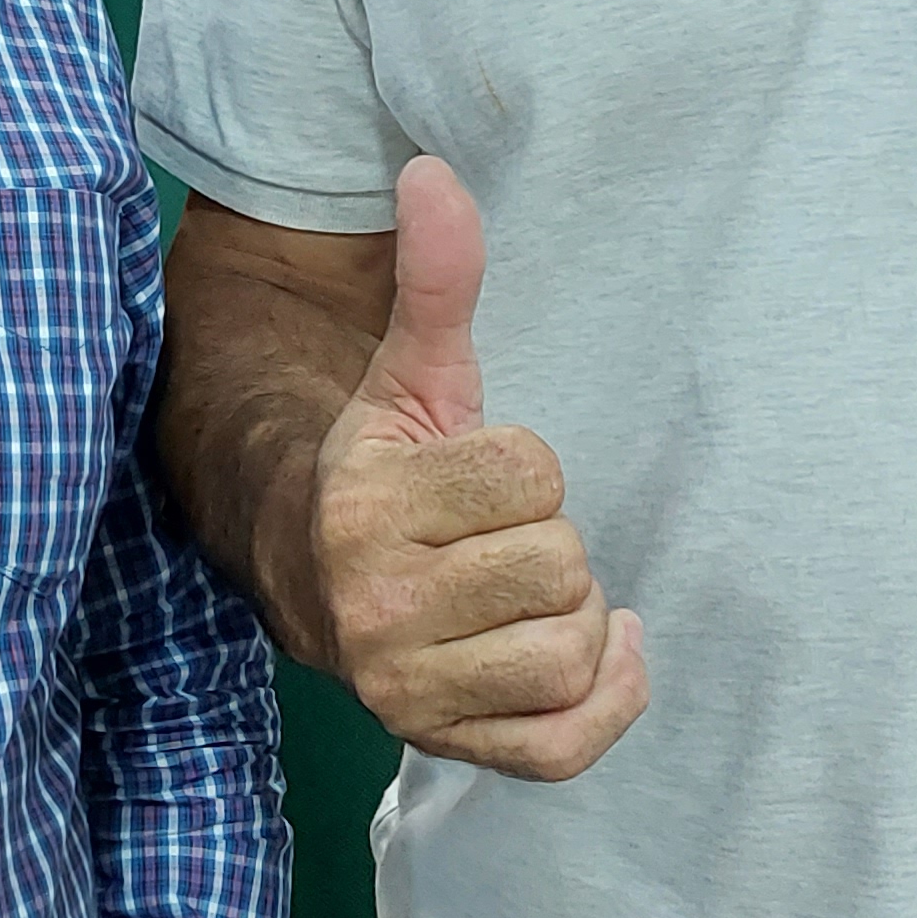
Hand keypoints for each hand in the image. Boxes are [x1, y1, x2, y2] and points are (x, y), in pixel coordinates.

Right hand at [310, 158, 646, 778]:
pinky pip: (564, 745)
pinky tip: (600, 653)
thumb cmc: (386, 471)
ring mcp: (408, 688)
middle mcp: (377, 607)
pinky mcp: (444, 743)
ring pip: (568, 651)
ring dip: (572, 618)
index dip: (527, 468)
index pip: (532, 475)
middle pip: (559, 568)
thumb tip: (432, 172)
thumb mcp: (410, 375)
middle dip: (550, 546)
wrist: (313, 578)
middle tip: (500, 541)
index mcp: (368, 505)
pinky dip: (603, 700)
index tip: (480, 478)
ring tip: (523, 594)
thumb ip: (436, 281)